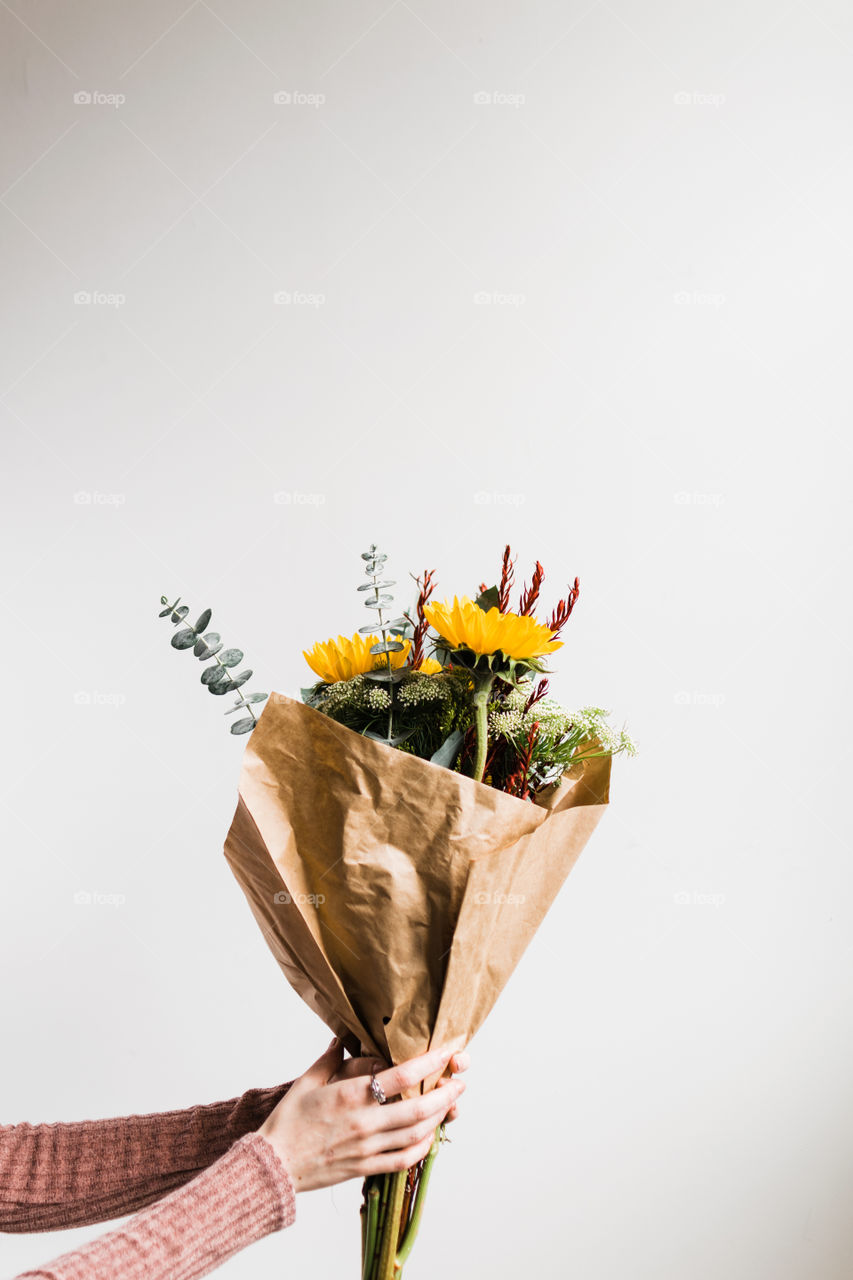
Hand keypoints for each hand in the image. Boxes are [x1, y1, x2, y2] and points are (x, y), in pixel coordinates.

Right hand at [258, 1039, 468, 1191]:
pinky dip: (421, 1149)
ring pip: (415, 1134)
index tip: (446, 1052)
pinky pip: (402, 1160)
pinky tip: (429, 1138)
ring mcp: (366, 1147)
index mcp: (351, 1095)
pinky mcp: (364, 1168)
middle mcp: (364, 1121)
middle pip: (417, 1108)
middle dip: (444, 1094)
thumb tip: (340, 1037)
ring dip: (438, 1119)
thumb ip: (329, 1058)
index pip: (401, 1076)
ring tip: (450, 1106)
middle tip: (460, 1082)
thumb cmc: (288, 1121)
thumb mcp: (307, 1081)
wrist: (273, 1164)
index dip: (429, 1063)